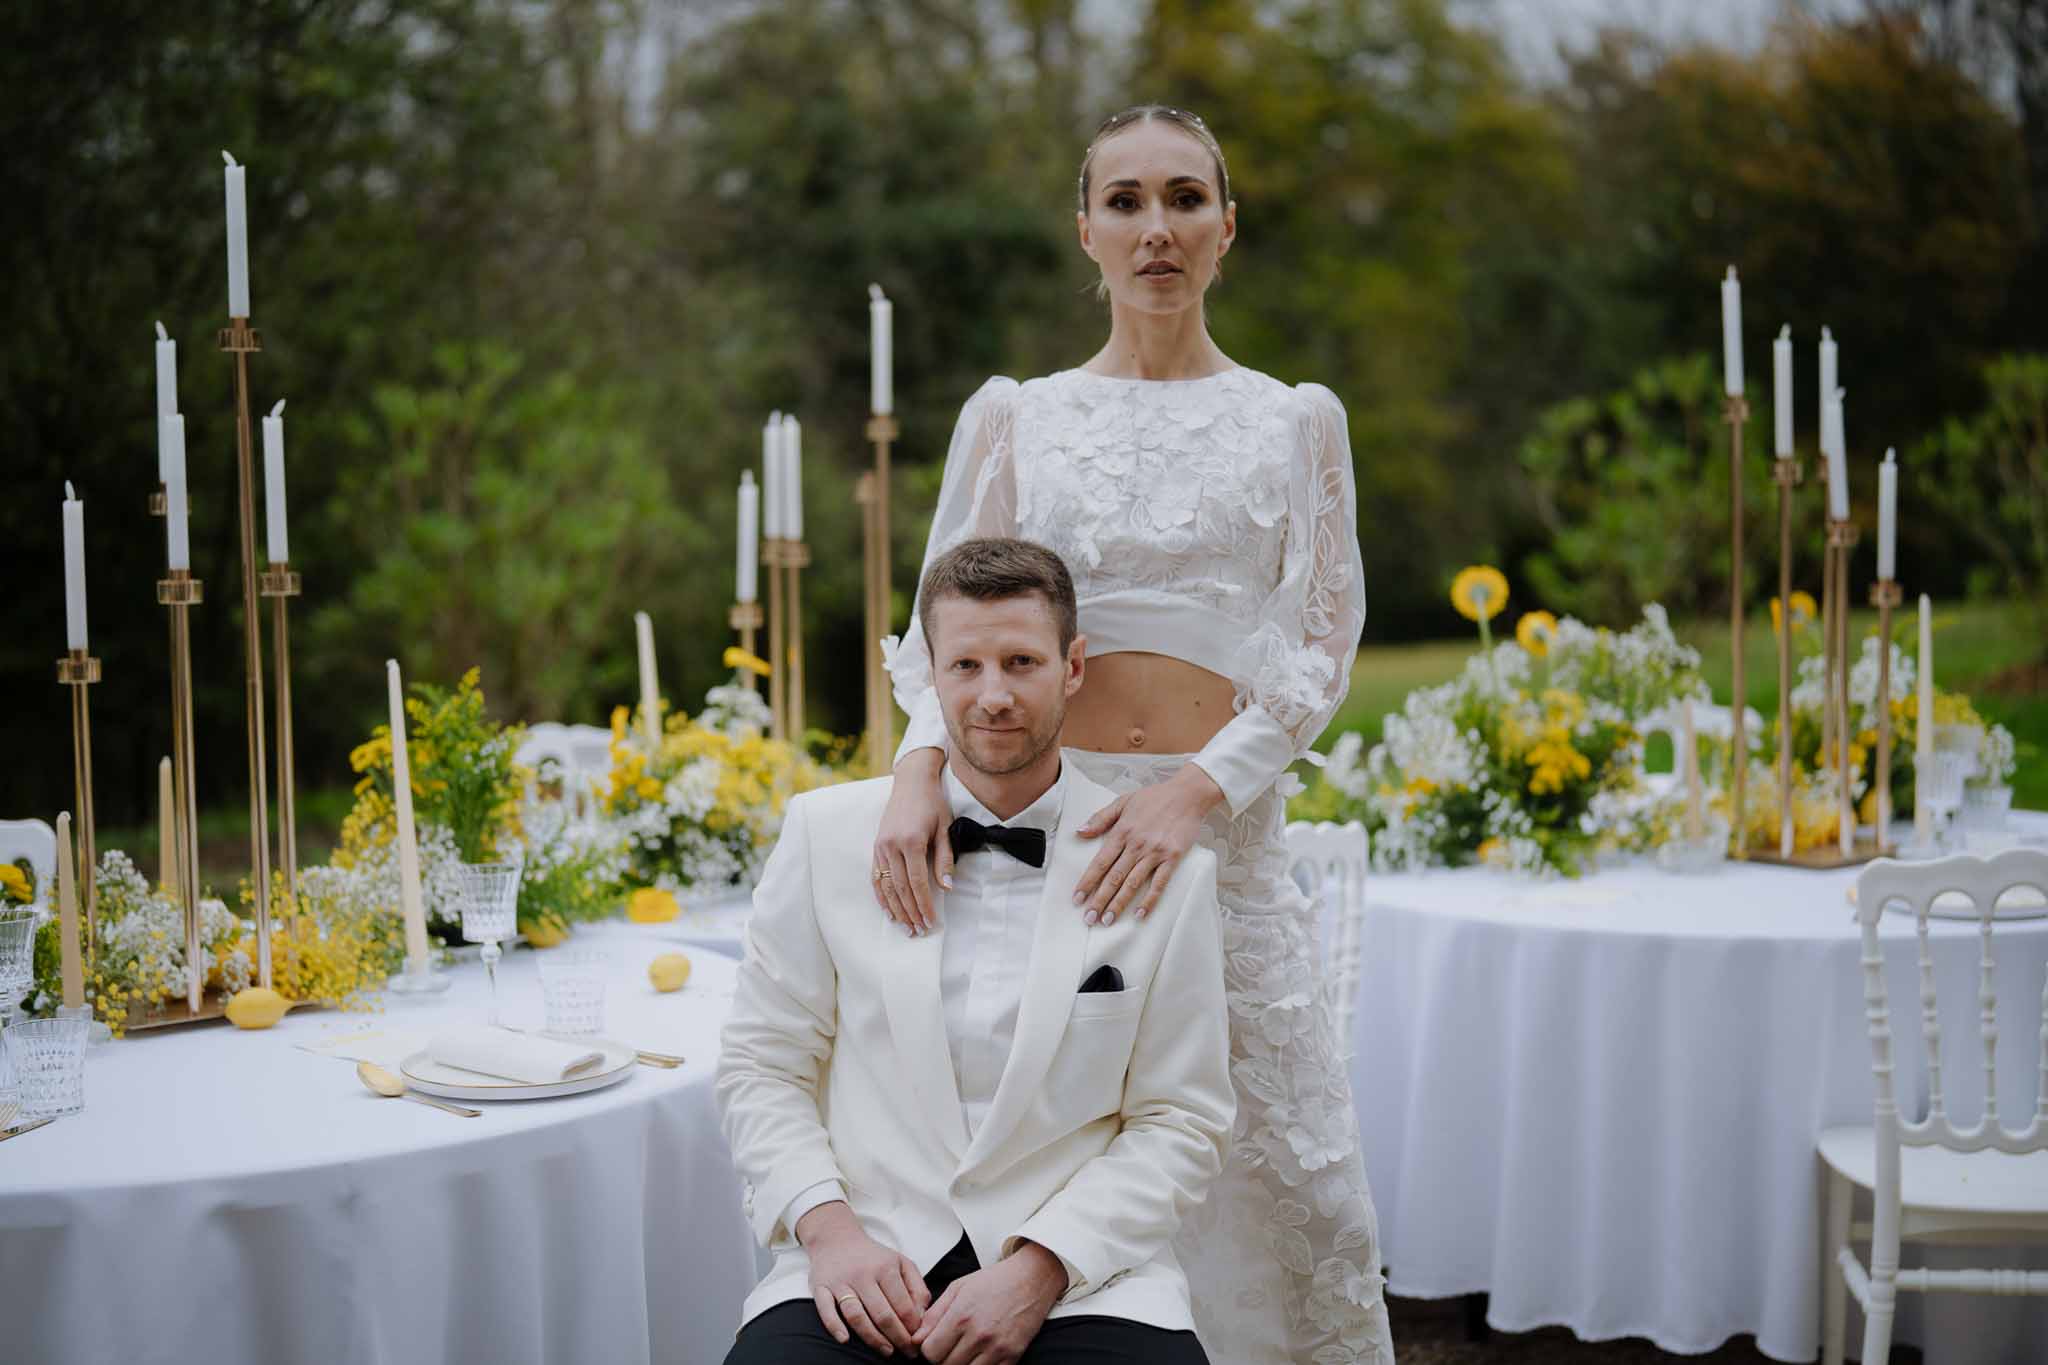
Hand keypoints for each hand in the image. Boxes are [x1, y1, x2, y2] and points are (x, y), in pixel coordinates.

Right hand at [798, 1201, 930, 1355]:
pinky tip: (845, 1339)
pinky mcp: (820, 1287)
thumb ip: (917, 1287)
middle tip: (907, 1352)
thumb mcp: (901, 1263)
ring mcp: (840, 1281)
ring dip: (872, 1338)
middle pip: (882, 1314)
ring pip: (856, 1315)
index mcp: (885, 1267)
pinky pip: (825, 1310)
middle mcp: (863, 1274)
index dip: (913, 1327)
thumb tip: (922, 1316)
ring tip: (886, 1350)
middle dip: (898, 1338)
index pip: (903, 1305)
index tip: (918, 1340)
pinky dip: (834, 1326)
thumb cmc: (873, 1257)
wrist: (836, 1238)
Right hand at [873, 748, 952, 936]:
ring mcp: (881, 846)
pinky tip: (888, 910)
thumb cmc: (932, 804)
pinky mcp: (876, 846)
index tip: (931, 921)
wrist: (912, 782)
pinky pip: (876, 876)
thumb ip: (944, 859)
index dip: (924, 904)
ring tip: (905, 927)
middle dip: (910, 912)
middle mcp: (892, 846)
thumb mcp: (945, 828)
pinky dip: (881, 895)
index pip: (918, 882)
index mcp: (912, 841)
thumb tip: (946, 887)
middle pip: (901, 888)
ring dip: (896, 909)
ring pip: (887, 886)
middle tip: (919, 931)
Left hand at [911, 1241, 1067, 1364]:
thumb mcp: (958, 1287)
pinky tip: (981, 1354)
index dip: (929, 1349)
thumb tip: (916, 1339)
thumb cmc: (994, 1281)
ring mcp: (997, 1348)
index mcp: (961, 1316)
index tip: (936, 1341)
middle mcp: (978, 1334)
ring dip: (961, 1364)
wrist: (1032, 1279)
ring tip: (966, 1349)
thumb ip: (934, 1314)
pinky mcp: (1012, 1356)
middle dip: (943, 1358)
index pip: (930, 1352)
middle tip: (952, 1344)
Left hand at [1072, 764, 1223, 923]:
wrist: (1187, 794)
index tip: (1077, 898)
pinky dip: (1149, 900)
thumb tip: (1080, 832)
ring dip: (1119, 904)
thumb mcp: (1123, 801)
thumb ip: (1100, 818)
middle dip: (1099, 900)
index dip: (1087, 882)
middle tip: (1089, 918)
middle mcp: (1136, 845)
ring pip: (1132, 883)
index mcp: (1122, 832)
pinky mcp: (1172, 858)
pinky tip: (1140, 914)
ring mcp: (1155, 852)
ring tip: (1108, 920)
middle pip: (1113, 877)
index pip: (1100, 862)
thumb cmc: (1155, 797)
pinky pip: (1159, 883)